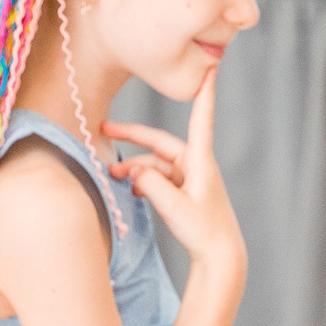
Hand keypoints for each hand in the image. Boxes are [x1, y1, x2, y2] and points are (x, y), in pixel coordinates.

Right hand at [104, 69, 245, 284]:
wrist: (220, 256)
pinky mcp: (185, 190)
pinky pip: (159, 178)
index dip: (204, 94)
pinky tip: (132, 189)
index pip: (201, 120)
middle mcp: (196, 164)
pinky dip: (144, 179)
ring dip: (135, 168)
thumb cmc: (203, 232)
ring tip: (113, 176)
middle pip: (160, 143)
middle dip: (132, 138)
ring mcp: (190, 177)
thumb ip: (152, 185)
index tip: (211, 69)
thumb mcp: (174, 209)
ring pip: (156, 163)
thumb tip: (134, 169)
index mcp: (200, 162)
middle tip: (105, 129)